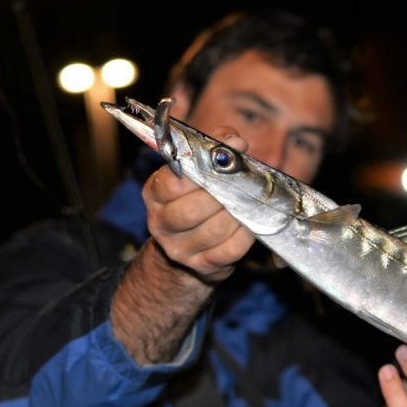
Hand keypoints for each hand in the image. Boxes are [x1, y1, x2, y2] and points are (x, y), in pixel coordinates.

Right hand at [142, 130, 255, 283]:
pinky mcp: (202, 265)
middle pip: (191, 210)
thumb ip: (214, 149)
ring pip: (214, 230)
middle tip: (240, 186)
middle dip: (222, 196)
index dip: (202, 170)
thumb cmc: (198, 198)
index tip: (224, 160)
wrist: (191, 247)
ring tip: (248, 204)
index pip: (173, 182)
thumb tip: (234, 140)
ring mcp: (179, 248)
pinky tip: (250, 224)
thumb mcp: (198, 170)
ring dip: (237, 214)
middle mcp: (160, 223)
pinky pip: (231, 249)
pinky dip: (246, 235)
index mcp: (155, 193)